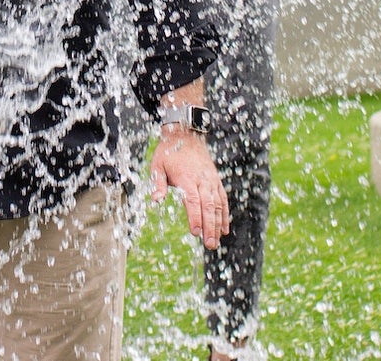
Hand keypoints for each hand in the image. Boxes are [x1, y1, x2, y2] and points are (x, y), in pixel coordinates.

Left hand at [150, 128, 229, 249]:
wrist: (186, 135)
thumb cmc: (168, 153)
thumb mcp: (157, 165)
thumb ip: (158, 184)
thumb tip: (155, 200)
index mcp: (186, 178)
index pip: (193, 201)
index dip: (195, 217)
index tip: (195, 233)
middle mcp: (201, 180)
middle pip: (208, 206)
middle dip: (209, 227)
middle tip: (209, 245)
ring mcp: (211, 180)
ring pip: (218, 204)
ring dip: (218, 224)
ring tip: (216, 241)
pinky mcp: (215, 180)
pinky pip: (222, 199)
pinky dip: (225, 214)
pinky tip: (224, 229)